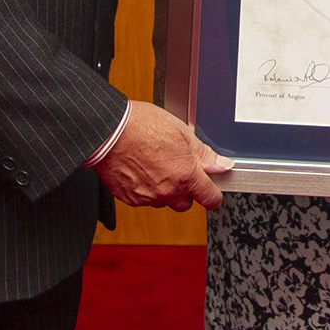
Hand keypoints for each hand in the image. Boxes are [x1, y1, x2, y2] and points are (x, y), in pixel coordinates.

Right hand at [90, 100, 229, 210]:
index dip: (212, 195)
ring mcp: (148, 197)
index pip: (210, 198)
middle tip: (176, 169)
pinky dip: (145, 189)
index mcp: (186, 174)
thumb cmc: (141, 126)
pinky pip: (144, 199)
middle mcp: (168, 191)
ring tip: (153, 164)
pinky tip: (140, 169)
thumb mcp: (181, 132)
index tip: (211, 191)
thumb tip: (221, 165)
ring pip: (163, 201)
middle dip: (185, 191)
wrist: (108, 130)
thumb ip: (203, 154)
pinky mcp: (130, 199)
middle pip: (185, 204)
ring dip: (163, 190)